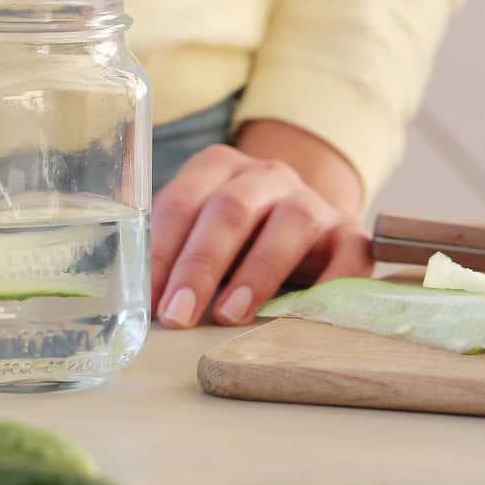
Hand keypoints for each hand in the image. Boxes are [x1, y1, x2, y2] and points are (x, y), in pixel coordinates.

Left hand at [150, 119, 371, 327]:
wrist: (311, 229)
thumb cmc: (240, 239)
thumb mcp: (201, 233)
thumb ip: (171, 250)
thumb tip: (132, 299)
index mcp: (219, 168)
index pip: (182, 201)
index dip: (163, 251)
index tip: (148, 297)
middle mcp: (267, 176)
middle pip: (231, 209)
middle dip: (200, 263)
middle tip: (177, 314)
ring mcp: (313, 201)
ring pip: (291, 222)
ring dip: (257, 271)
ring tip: (230, 314)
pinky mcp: (351, 236)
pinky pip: (348, 253)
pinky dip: (329, 284)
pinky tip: (301, 316)